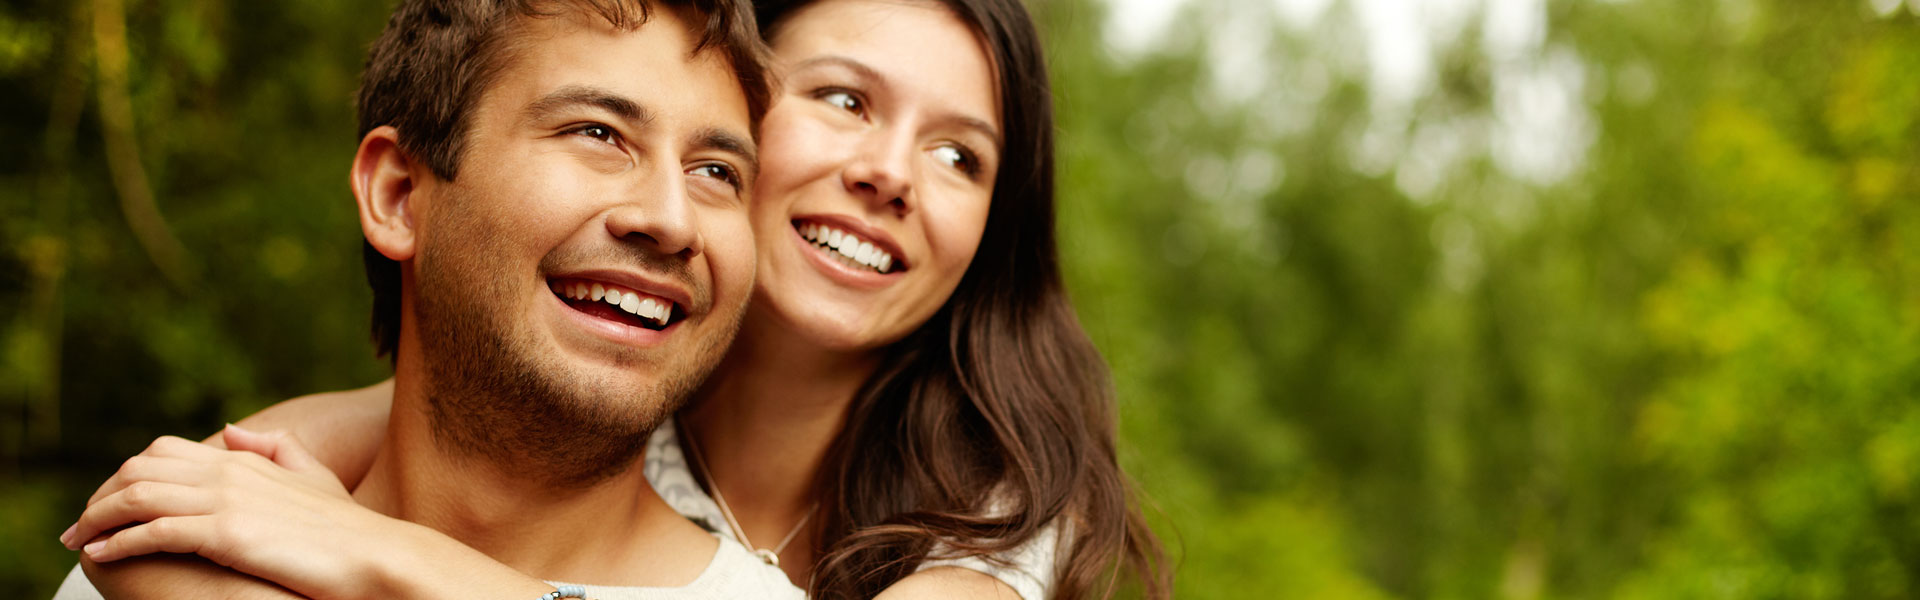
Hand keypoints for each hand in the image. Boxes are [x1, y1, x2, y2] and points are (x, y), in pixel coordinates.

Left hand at [60, 424, 410, 599]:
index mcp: (247, 460)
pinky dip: (120, 541)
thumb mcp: (315, 476)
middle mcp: (231, 471)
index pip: (165, 452)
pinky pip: (155, 531)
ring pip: (139, 495)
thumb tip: (232, 429)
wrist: (374, 556)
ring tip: (80, 540)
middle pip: (141, 468)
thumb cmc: (348, 528)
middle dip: (101, 495)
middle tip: (82, 525)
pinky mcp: (227, 534)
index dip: (126, 475)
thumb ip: (276, 448)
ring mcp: (228, 500)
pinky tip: (104, 553)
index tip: (109, 503)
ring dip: (98, 517)